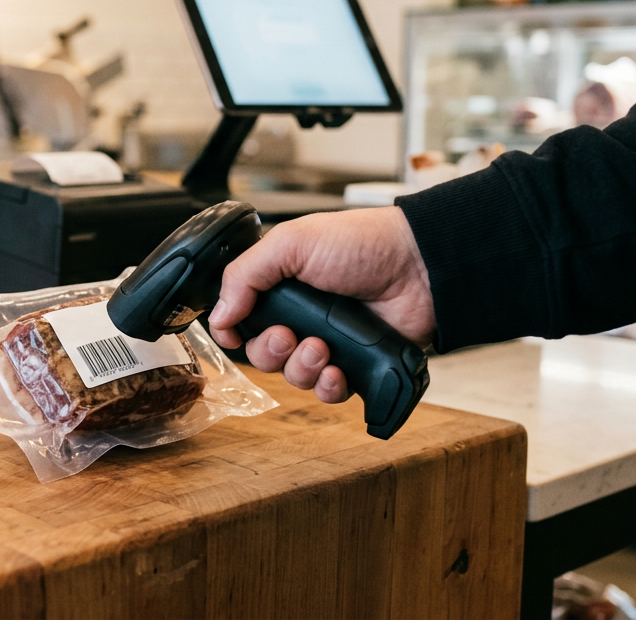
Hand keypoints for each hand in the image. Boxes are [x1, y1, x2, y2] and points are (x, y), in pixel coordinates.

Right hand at [206, 206, 434, 403]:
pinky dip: (328, 386)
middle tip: (288, 335)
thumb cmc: (361, 243)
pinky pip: (329, 392)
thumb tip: (217, 316)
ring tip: (322, 348)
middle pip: (263, 354)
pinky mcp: (356, 366)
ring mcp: (329, 342)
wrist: (418, 265)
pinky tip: (337, 370)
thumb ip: (243, 276)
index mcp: (281, 286)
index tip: (235, 334)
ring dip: (301, 368)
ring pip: (294, 377)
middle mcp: (301, 317)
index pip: (240, 319)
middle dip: (270, 351)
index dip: (233, 332)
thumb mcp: (290, 243)